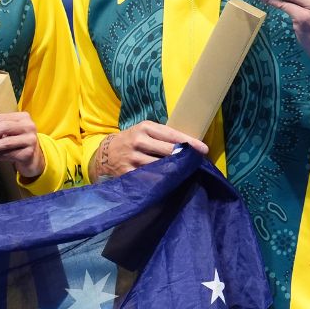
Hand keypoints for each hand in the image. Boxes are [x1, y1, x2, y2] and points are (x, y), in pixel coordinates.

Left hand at [0, 112, 45, 180]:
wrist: (33, 159)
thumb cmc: (17, 143)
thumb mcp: (9, 133)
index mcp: (22, 117)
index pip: (1, 117)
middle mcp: (28, 126)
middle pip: (3, 127)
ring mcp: (30, 140)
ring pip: (5, 142)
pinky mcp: (29, 153)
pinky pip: (7, 155)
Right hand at [91, 121, 207, 181]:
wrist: (106, 153)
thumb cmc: (133, 140)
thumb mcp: (144, 131)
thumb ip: (162, 136)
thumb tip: (189, 146)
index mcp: (145, 128)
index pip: (171, 134)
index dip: (189, 142)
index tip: (203, 149)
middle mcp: (138, 141)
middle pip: (168, 151)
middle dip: (184, 157)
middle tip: (196, 162)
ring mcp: (132, 158)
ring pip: (160, 166)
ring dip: (174, 170)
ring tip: (184, 172)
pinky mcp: (128, 172)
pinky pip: (149, 177)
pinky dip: (161, 179)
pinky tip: (169, 181)